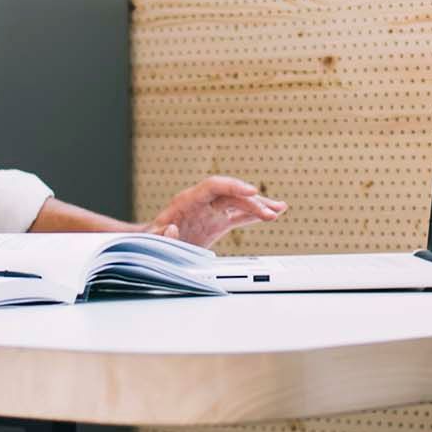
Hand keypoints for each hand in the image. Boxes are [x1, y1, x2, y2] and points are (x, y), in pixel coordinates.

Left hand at [147, 176, 285, 247]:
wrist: (152, 245)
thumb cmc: (151, 240)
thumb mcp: (152, 239)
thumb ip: (160, 235)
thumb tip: (171, 229)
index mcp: (187, 200)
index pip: (214, 186)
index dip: (234, 186)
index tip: (252, 192)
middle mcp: (202, 202)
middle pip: (232, 195)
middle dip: (253, 202)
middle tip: (271, 212)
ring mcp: (212, 210)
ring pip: (239, 203)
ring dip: (259, 206)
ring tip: (280, 209)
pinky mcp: (217, 221)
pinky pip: (239, 215)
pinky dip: (255, 215)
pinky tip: (271, 214)